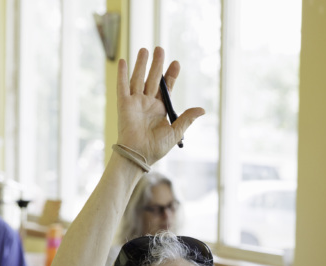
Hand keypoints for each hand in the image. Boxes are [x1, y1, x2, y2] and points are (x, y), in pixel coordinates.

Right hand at [116, 47, 203, 164]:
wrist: (140, 155)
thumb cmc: (157, 147)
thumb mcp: (176, 132)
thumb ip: (187, 118)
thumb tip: (202, 109)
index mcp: (160, 110)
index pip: (166, 88)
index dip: (171, 75)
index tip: (176, 63)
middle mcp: (147, 103)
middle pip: (152, 79)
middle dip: (157, 64)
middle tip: (160, 49)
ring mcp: (135, 103)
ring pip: (138, 78)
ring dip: (141, 64)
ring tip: (145, 50)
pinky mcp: (124, 104)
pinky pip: (122, 86)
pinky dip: (122, 74)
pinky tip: (124, 62)